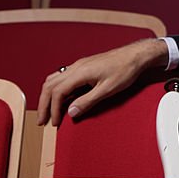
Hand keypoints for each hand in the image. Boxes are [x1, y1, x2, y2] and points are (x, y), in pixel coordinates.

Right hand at [36, 38, 168, 126]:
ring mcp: (79, 65)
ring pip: (53, 79)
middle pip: (50, 85)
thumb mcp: (108, 89)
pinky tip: (61, 97)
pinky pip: (62, 76)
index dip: (53, 109)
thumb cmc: (125, 69)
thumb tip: (71, 112)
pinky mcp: (84, 66)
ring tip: (48, 110)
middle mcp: (76, 67)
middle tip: (42, 120)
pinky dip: (56, 88)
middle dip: (44, 104)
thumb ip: (88, 101)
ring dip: (48, 96)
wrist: (136, 55)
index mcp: (80, 72)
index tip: (55, 123)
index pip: (57, 92)